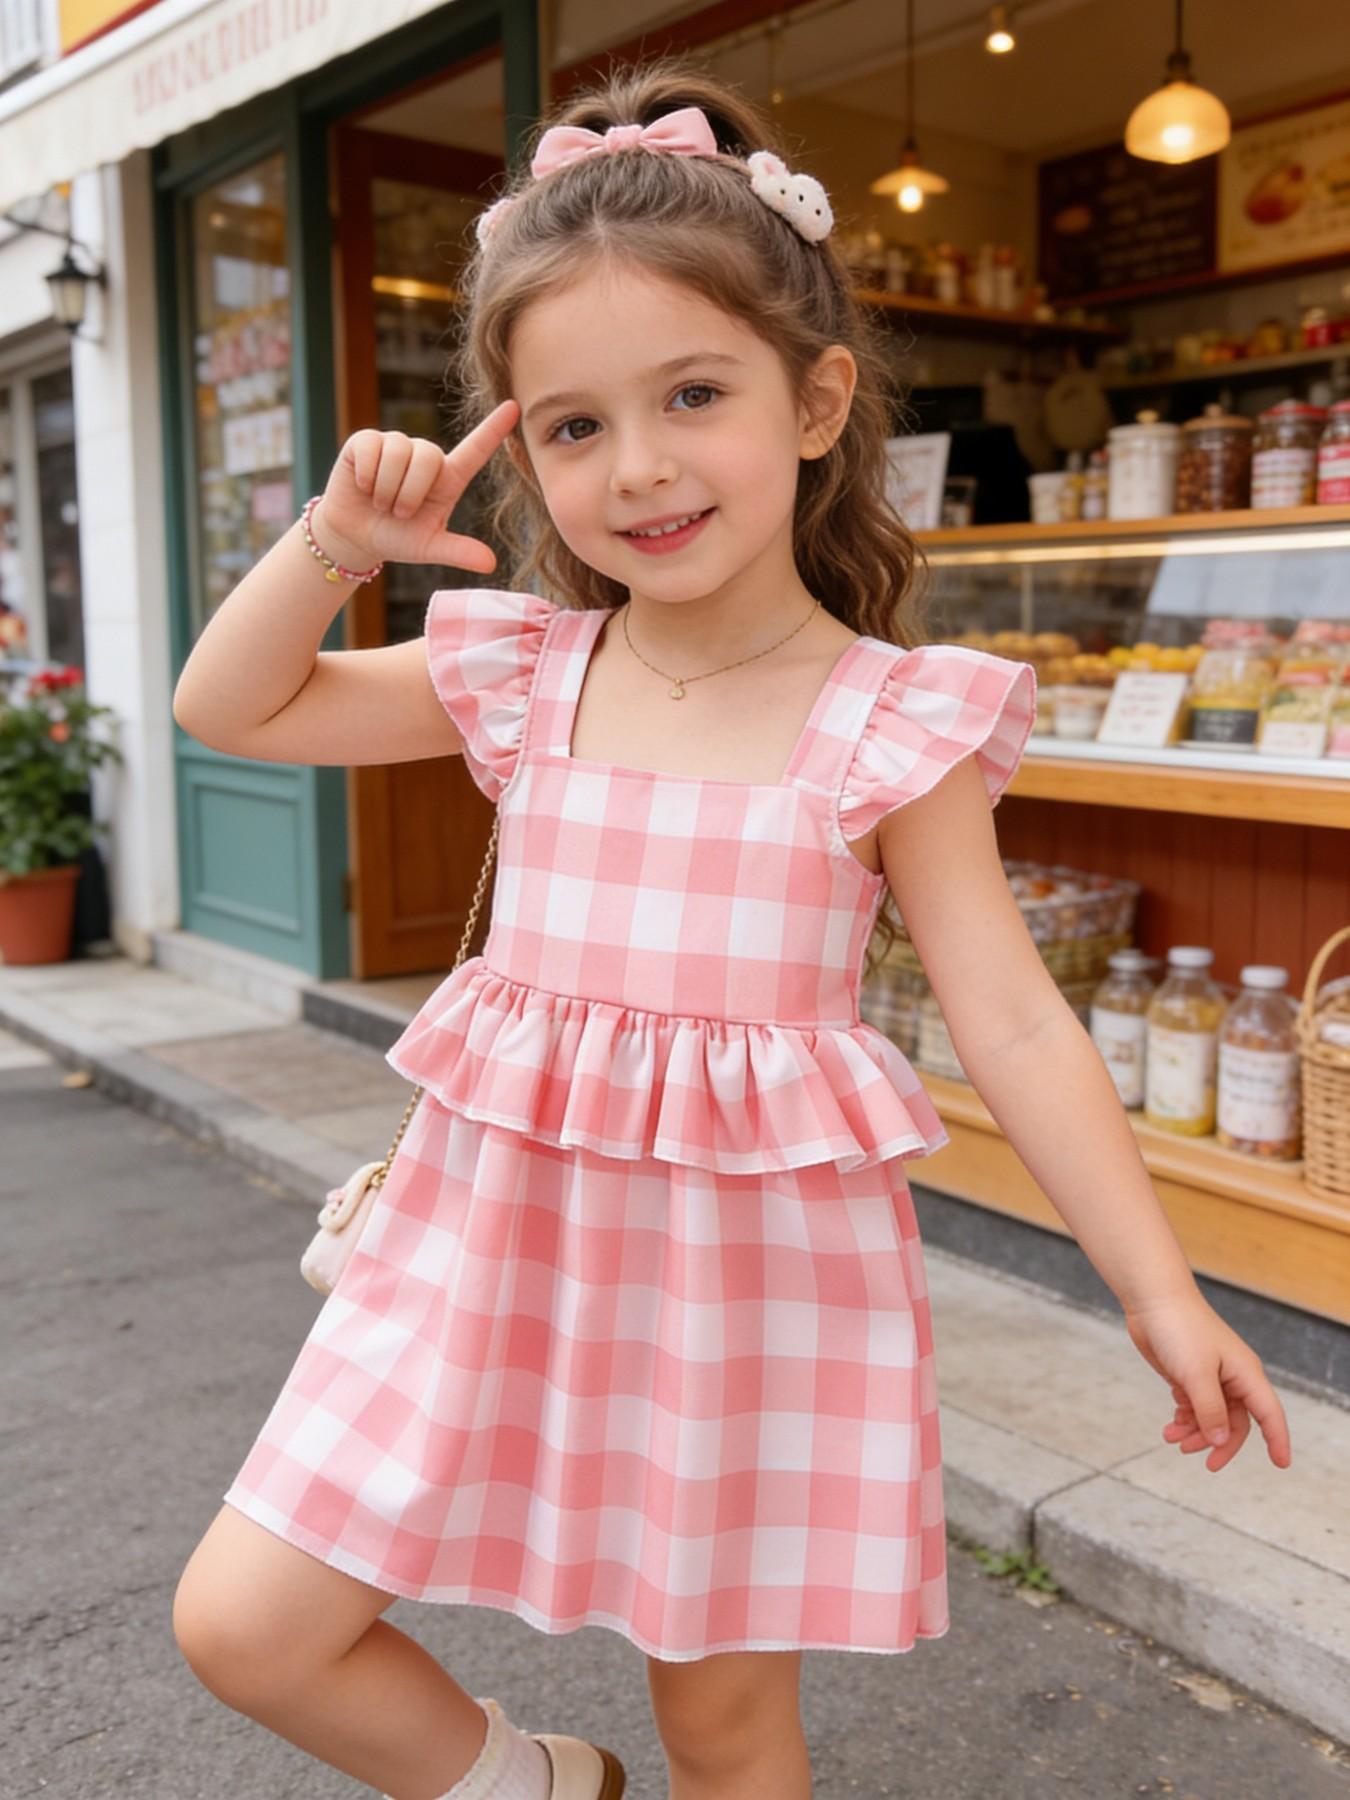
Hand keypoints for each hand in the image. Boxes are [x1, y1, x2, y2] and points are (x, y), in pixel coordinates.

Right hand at [314, 400, 520, 572]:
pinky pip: (372, 448)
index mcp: (447, 479)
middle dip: (410, 492)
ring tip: (380, 503)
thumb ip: (457, 551)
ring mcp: (395, 445)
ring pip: (398, 453)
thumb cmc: (397, 538)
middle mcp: (425, 456)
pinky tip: (363, 487)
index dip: (494, 429)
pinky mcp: (366, 440)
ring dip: (386, 489)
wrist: (355, 536)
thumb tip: (490, 564)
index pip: (475, 449)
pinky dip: (367, 475)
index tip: (515, 407)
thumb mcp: (428, 547)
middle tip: (399, 513)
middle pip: (429, 456)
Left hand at [1124, 1287, 1291, 1472]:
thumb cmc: (1180, 1329)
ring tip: (1172, 1438)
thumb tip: (1220, 1441)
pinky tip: (1171, 1425)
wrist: (1153, 1300)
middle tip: (1204, 1461)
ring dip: (1195, 1432)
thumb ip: (1210, 1410)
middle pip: (1236, 1423)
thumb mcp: (1196, 1374)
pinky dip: (1184, 1419)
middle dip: (1220, 1443)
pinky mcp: (1188, 1375)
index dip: (1277, 1440)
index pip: (1269, 1414)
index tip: (1282, 1465)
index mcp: (1245, 1375)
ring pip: (1211, 1417)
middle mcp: (1232, 1378)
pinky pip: (1194, 1407)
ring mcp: (1210, 1377)